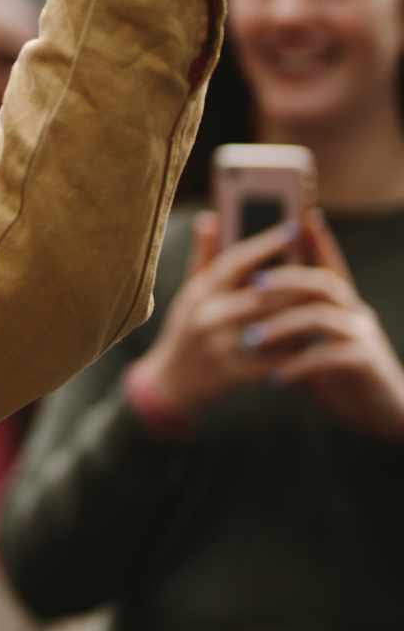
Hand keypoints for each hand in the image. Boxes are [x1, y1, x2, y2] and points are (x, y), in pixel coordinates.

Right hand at [127, 212, 306, 425]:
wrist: (172, 382)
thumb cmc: (186, 329)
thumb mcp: (189, 292)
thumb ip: (202, 256)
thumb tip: (210, 218)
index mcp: (198, 292)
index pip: (235, 260)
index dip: (265, 243)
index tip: (293, 228)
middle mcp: (207, 316)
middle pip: (262, 291)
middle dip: (296, 279)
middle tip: (322, 268)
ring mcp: (221, 346)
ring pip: (274, 323)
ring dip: (301, 311)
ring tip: (322, 299)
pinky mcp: (235, 372)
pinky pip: (276, 356)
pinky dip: (297, 346)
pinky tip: (311, 336)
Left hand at [246, 211, 403, 440]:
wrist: (380, 413)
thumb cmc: (338, 375)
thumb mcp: (311, 344)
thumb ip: (288, 322)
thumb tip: (250, 299)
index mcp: (340, 305)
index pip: (328, 265)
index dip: (318, 240)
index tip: (302, 217)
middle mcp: (354, 314)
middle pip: (325, 282)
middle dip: (288, 278)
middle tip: (253, 284)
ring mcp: (363, 337)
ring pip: (323, 316)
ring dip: (283, 326)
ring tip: (251, 340)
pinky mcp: (366, 364)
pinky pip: (332, 356)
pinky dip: (301, 364)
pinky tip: (277, 377)